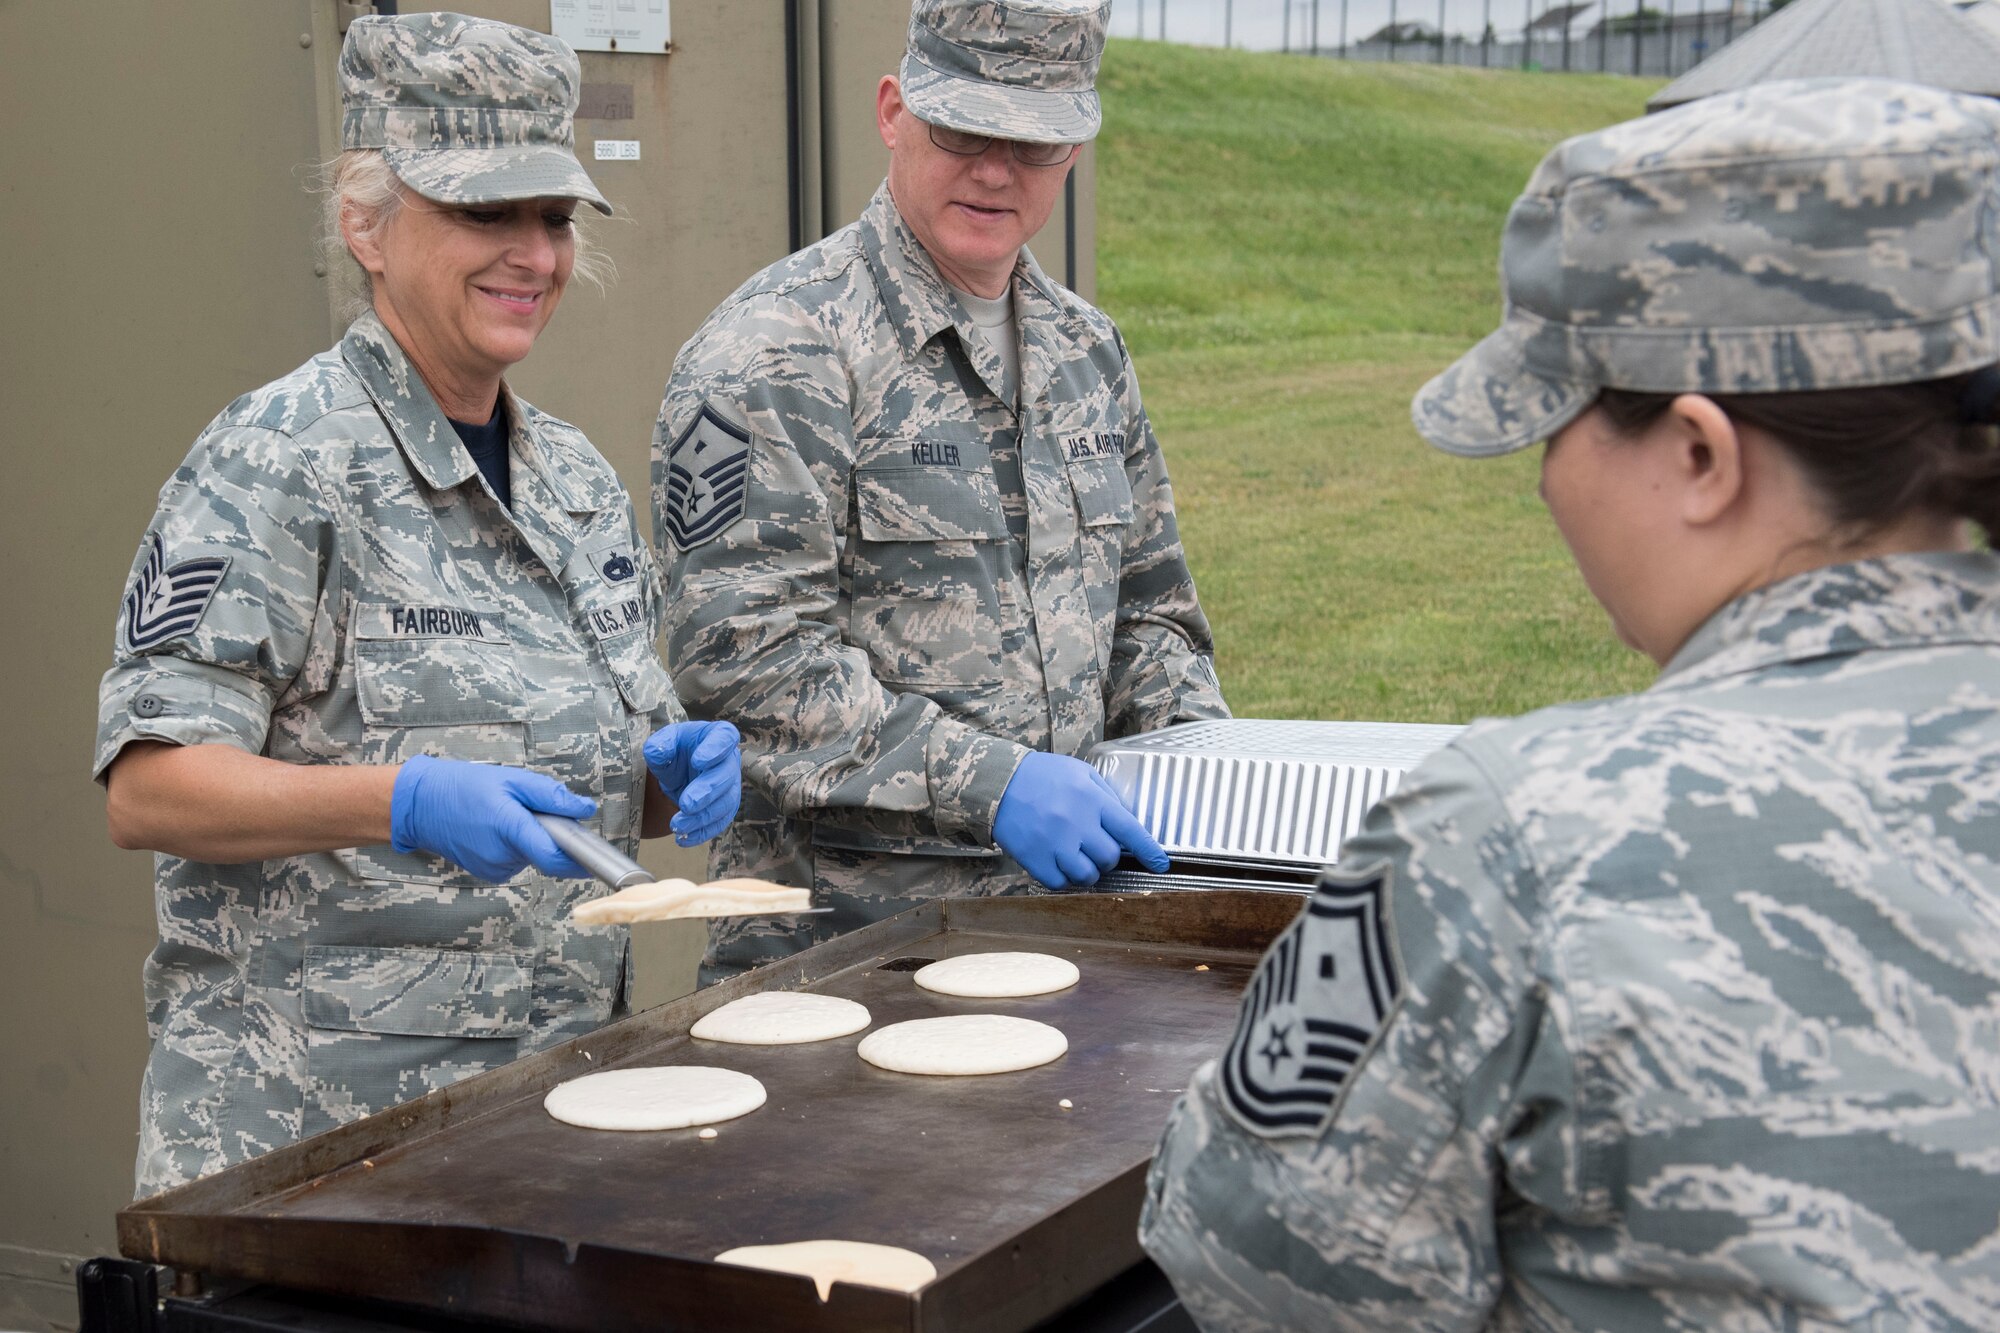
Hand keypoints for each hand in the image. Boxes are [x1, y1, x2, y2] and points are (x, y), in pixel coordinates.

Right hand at [389, 755, 596, 882]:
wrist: (420, 805)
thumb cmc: (463, 787)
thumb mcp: (512, 780)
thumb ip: (551, 796)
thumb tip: (584, 809)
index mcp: (510, 829)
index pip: (554, 858)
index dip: (581, 860)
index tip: (599, 859)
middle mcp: (502, 856)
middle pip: (546, 854)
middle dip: (552, 836)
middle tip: (534, 810)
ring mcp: (492, 868)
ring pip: (532, 856)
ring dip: (533, 839)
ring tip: (508, 814)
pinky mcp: (487, 872)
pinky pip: (517, 859)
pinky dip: (517, 845)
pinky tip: (498, 827)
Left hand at [644, 720, 741, 846]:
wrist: (679, 771)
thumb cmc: (676, 750)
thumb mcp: (664, 742)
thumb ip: (660, 744)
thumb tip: (658, 751)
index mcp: (718, 735)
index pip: (724, 738)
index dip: (715, 750)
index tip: (698, 761)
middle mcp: (729, 760)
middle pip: (725, 776)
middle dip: (707, 792)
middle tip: (686, 804)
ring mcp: (730, 786)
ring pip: (725, 804)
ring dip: (702, 817)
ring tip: (677, 825)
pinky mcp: (726, 808)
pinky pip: (720, 823)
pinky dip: (702, 832)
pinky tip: (684, 838)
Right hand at [992, 751, 1168, 889]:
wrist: (998, 783)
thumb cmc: (1042, 775)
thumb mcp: (1080, 772)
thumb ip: (1105, 795)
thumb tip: (1125, 822)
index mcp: (1092, 800)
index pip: (1131, 831)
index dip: (1149, 851)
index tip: (1161, 865)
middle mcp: (1077, 824)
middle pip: (1110, 859)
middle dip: (1107, 858)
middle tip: (1094, 847)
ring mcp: (1055, 844)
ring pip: (1087, 876)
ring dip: (1087, 871)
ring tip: (1076, 858)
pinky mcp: (1035, 859)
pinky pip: (1060, 883)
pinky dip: (1063, 878)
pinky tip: (1057, 863)